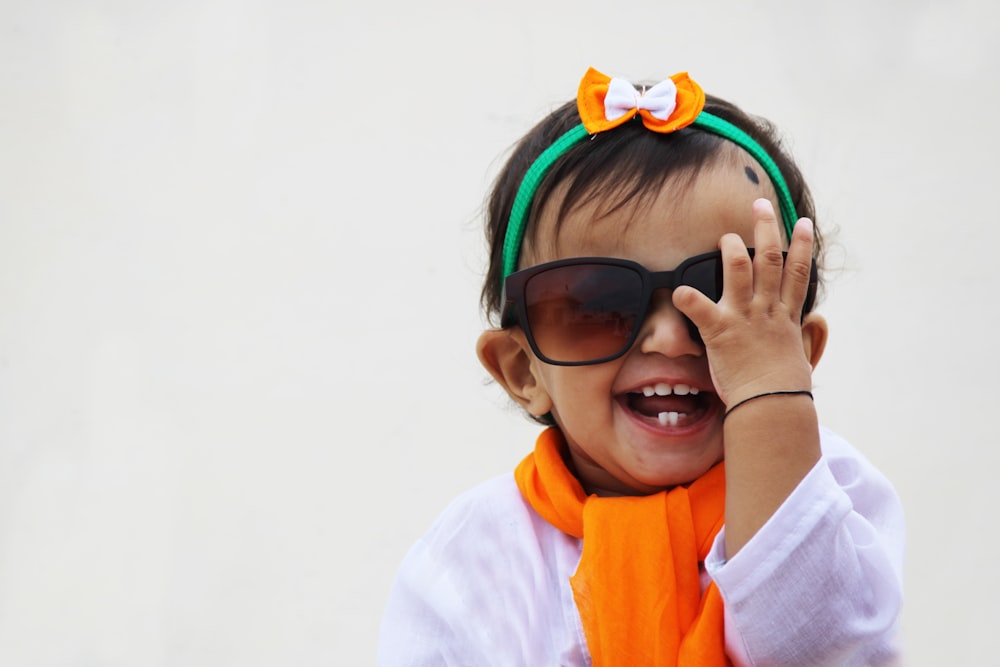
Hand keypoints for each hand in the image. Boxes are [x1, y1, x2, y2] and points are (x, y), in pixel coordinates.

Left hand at [673, 198, 815, 407]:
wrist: (772, 405)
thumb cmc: (783, 389)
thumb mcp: (799, 357)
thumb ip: (803, 337)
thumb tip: (813, 324)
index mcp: (785, 317)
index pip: (798, 273)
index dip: (802, 246)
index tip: (804, 222)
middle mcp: (767, 311)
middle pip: (770, 260)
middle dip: (766, 229)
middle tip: (760, 204)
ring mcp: (744, 318)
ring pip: (741, 271)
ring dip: (731, 248)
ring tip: (725, 234)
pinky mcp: (721, 332)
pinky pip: (700, 309)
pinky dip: (687, 298)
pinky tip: (675, 289)